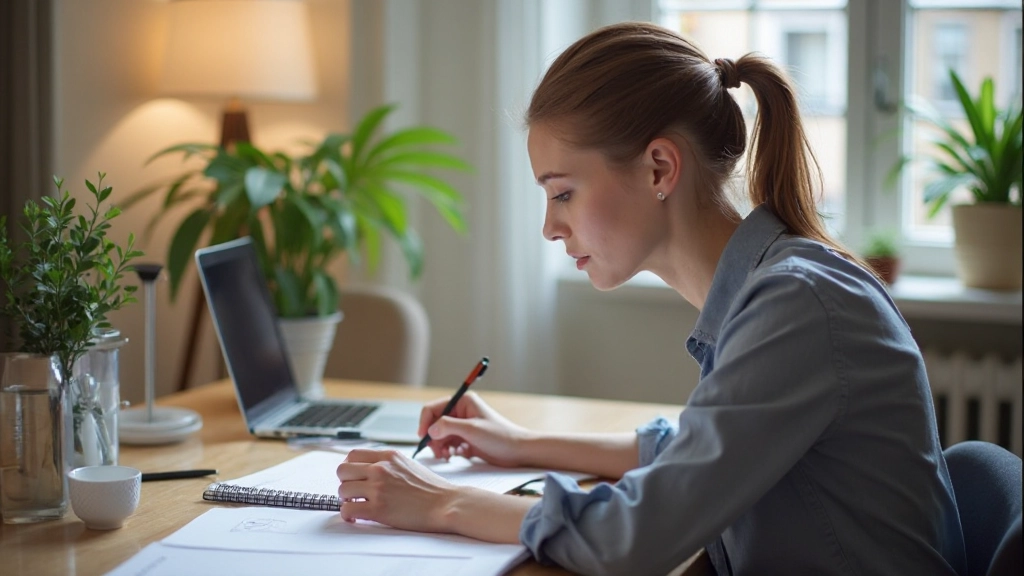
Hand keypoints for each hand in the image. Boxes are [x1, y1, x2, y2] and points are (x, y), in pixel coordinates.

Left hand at [336, 448, 456, 531]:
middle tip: (354, 492)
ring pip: (342, 490)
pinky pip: (347, 510)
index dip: (349, 467)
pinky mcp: (378, 509)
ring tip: (357, 505)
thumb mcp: (409, 464)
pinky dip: (347, 515)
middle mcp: (381, 469)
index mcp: (389, 456)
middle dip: (345, 482)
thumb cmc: (432, 488)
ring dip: (346, 500)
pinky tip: (356, 517)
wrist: (446, 503)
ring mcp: (378, 488)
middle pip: (342, 470)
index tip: (353, 477)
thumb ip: (388, 463)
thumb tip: (370, 469)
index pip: (352, 455)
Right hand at [418, 392, 532, 466]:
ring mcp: (464, 427)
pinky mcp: (467, 440)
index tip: (423, 438)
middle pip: (435, 424)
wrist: (519, 451)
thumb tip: (429, 430)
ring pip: (441, 436)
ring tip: (447, 456)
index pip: (434, 408)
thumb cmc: (501, 436)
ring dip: (440, 446)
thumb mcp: (473, 429)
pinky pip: (449, 445)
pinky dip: (449, 451)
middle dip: (434, 438)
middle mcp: (461, 412)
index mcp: (463, 402)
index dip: (425, 423)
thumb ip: (448, 426)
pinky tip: (456, 456)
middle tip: (437, 452)